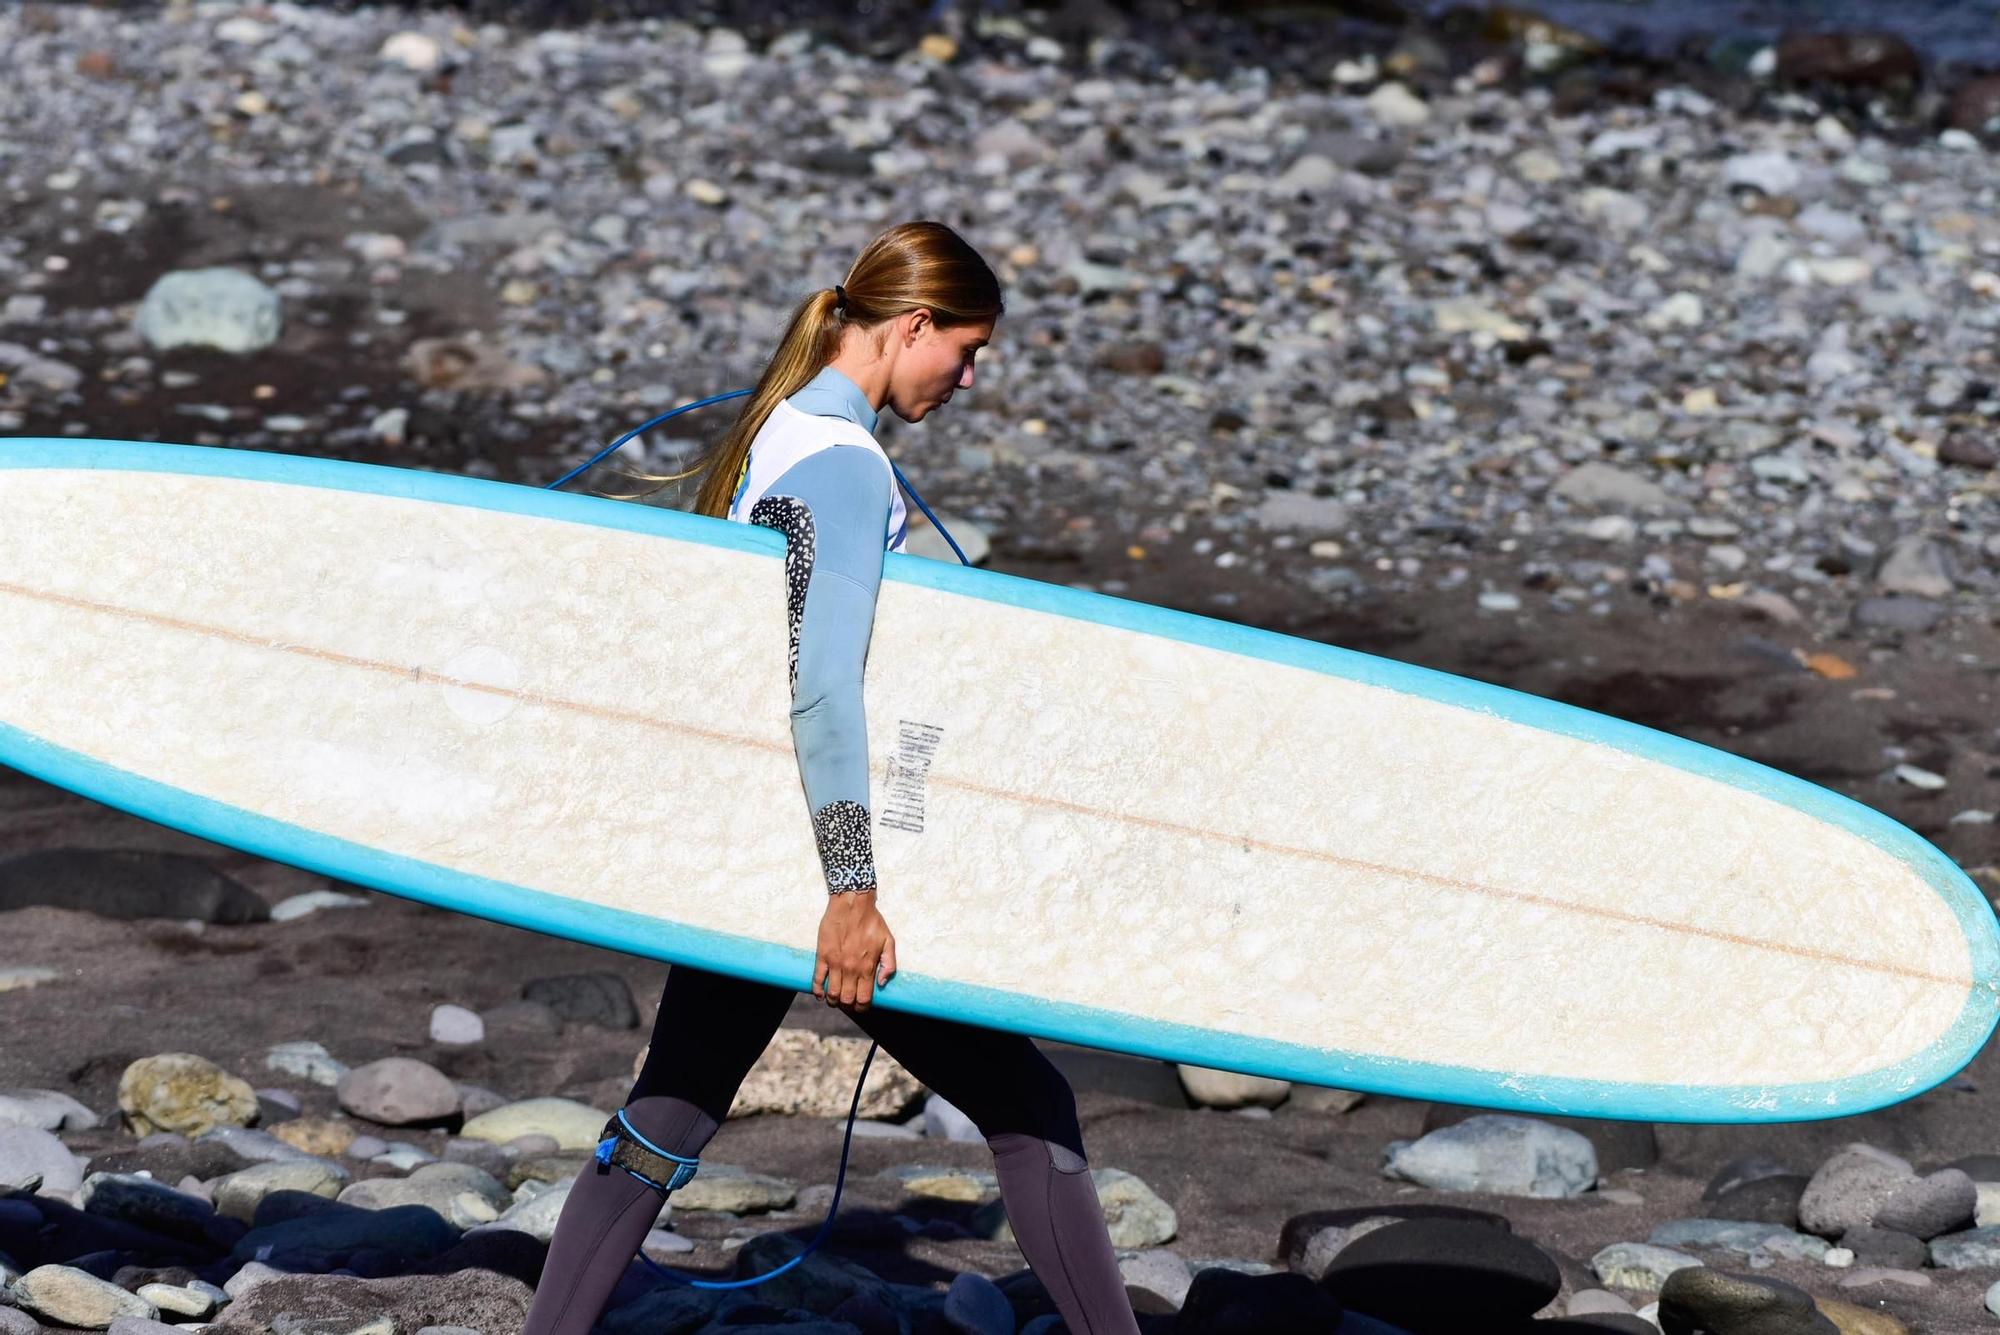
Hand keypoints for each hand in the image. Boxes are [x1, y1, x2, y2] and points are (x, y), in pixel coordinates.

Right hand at [814, 890, 896, 1011]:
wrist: (852, 903)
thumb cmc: (872, 921)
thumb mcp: (888, 941)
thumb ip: (889, 964)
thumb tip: (882, 983)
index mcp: (867, 967)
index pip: (864, 999)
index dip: (862, 1007)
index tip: (861, 1006)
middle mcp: (850, 969)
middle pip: (847, 1000)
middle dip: (848, 1006)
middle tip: (849, 1003)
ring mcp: (835, 963)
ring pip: (832, 993)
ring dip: (833, 1001)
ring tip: (835, 999)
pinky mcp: (822, 956)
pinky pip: (817, 979)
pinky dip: (817, 991)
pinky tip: (820, 994)